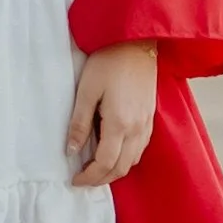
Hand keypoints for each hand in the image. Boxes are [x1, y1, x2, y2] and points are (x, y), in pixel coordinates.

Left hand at [68, 41, 156, 188]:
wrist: (136, 42)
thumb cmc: (108, 62)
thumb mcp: (87, 90)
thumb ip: (79, 123)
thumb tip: (71, 150)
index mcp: (119, 123)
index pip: (104, 163)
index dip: (89, 177)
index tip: (75, 180)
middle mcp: (137, 129)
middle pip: (121, 168)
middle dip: (101, 179)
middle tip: (83, 179)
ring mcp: (147, 124)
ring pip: (133, 161)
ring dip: (114, 171)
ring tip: (95, 168)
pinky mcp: (151, 117)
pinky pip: (140, 149)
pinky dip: (126, 159)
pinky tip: (114, 153)